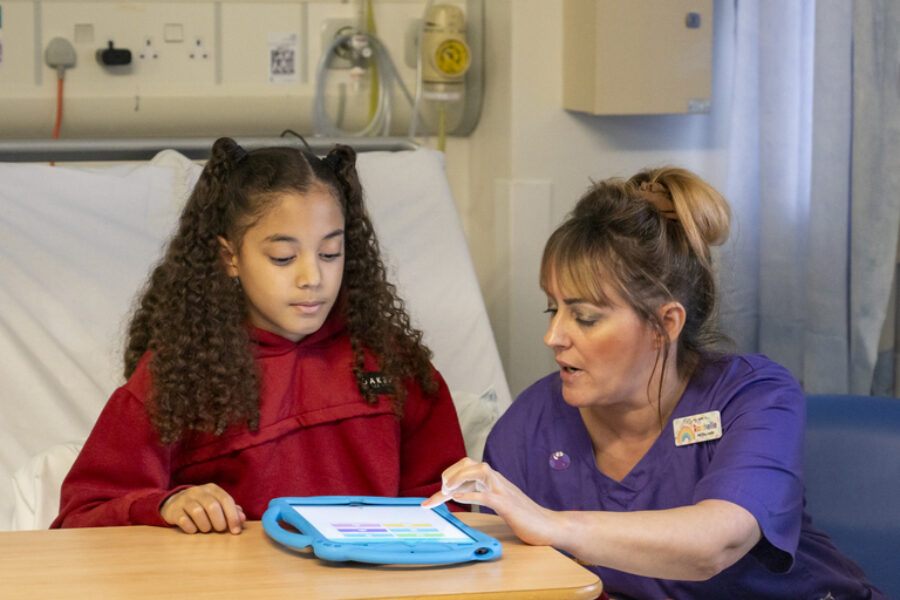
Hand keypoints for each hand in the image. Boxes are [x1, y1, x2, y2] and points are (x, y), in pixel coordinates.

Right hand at [160, 483, 245, 533]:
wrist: (174, 503)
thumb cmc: (202, 506)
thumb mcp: (217, 504)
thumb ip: (231, 510)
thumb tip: (242, 518)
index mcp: (212, 489)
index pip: (226, 500)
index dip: (233, 517)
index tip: (236, 531)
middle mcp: (199, 491)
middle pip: (213, 506)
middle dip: (219, 522)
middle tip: (220, 530)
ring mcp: (185, 500)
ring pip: (198, 513)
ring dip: (205, 526)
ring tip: (206, 529)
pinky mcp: (174, 510)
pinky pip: (184, 521)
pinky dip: (191, 528)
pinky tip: (194, 529)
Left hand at [422, 457, 561, 546]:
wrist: (550, 526)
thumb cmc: (525, 516)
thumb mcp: (498, 502)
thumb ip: (481, 493)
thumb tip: (458, 494)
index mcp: (493, 480)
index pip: (466, 469)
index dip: (447, 479)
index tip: (430, 500)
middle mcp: (497, 480)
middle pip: (469, 463)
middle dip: (450, 473)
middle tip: (441, 491)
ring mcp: (503, 490)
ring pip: (478, 472)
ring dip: (458, 478)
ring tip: (446, 490)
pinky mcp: (507, 504)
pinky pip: (485, 495)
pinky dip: (470, 495)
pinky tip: (457, 499)